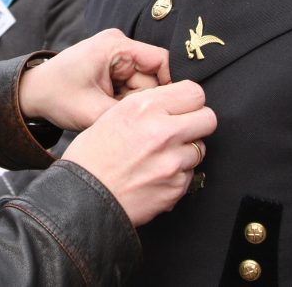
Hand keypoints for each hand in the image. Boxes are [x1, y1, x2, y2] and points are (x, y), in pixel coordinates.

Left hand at [17, 28, 168, 131]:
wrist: (32, 93)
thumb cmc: (56, 96)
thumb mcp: (93, 111)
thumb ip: (129, 116)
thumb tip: (159, 125)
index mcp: (116, 46)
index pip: (161, 62)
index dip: (168, 87)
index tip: (164, 112)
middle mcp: (119, 46)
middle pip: (152, 77)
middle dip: (142, 100)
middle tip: (121, 115)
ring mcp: (116, 56)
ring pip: (143, 85)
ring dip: (131, 103)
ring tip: (109, 111)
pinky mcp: (112, 67)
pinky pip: (131, 87)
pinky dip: (124, 101)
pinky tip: (108, 108)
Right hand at [61, 80, 215, 226]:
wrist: (83, 199)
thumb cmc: (90, 158)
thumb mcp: (111, 115)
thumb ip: (146, 106)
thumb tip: (170, 104)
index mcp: (144, 107)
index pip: (194, 92)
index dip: (189, 101)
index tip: (183, 108)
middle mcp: (162, 131)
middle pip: (208, 118)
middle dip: (196, 124)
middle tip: (181, 131)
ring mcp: (172, 161)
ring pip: (200, 148)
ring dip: (185, 152)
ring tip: (160, 158)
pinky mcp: (176, 187)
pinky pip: (189, 175)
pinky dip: (177, 176)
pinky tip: (155, 176)